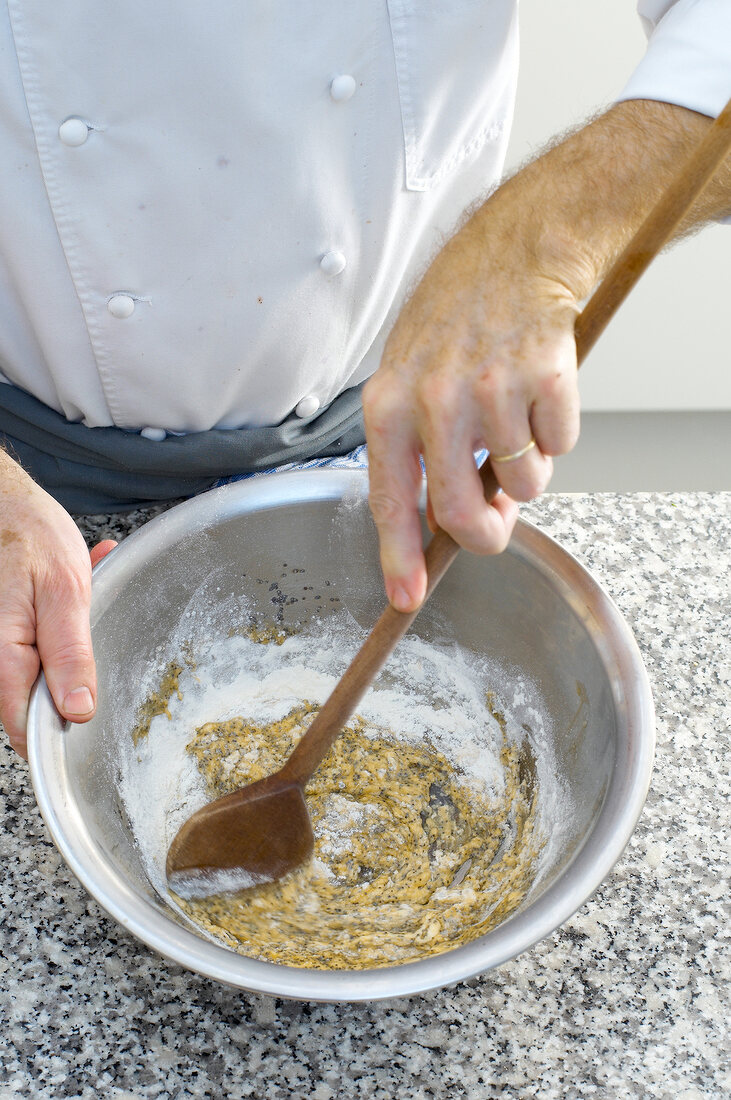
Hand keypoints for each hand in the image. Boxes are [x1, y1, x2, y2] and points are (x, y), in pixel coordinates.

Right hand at [0, 451, 115, 757]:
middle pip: (31, 700)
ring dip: (69, 641)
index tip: (87, 722)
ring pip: (37, 672)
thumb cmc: (28, 532)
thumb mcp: (65, 590)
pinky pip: (33, 650)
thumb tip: (77, 710)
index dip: (56, 733)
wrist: (3, 499)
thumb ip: (70, 654)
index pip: (23, 723)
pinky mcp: (6, 637)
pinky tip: (75, 583)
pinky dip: (60, 625)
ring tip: (85, 582)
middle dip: (72, 671)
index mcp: (2, 651)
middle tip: (91, 618)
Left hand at [364, 98, 728, 613]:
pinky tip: (536, 392)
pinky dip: (555, 433)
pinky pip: (560, 446)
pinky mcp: (545, 377)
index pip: (390, 499)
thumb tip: (442, 522)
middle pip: (460, 513)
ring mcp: (492, 387)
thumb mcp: (410, 377)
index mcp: (391, 402)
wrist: (515, 250)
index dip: (399, 557)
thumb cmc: (456, 316)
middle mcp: (436, 398)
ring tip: (514, 420)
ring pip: (522, 483)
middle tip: (497, 518)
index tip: (406, 597)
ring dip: (527, 469)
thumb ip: (420, 451)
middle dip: (486, 532)